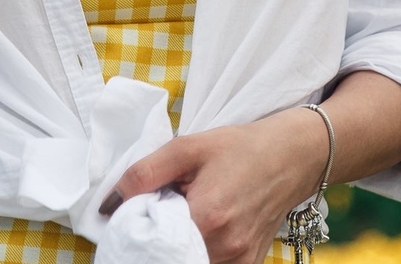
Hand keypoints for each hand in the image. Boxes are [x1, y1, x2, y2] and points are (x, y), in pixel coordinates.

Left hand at [105, 109, 325, 263]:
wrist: (293, 156)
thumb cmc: (240, 148)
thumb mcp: (188, 148)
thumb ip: (144, 174)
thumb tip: (108, 204)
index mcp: (207, 218)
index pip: (152, 240)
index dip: (139, 226)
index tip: (140, 211)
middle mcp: (225, 248)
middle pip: (170, 255)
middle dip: (158, 237)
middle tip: (165, 210)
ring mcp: (239, 261)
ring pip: (190, 262)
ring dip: (178, 246)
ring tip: (189, 214)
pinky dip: (199, 251)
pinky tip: (204, 227)